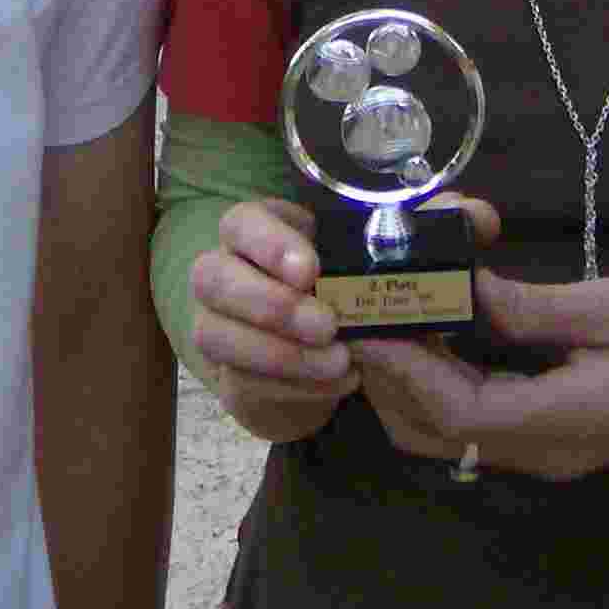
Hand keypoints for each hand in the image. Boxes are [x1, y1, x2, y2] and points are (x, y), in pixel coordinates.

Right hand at [187, 199, 359, 442]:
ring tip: (340, 360)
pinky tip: (339, 380)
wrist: (334, 351)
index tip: (310, 270)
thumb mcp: (358, 265)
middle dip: (272, 305)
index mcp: (256, 230)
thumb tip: (397, 258)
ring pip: (212, 334)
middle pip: (210, 277)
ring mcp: (216, 323)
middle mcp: (223, 270)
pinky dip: (294, 386)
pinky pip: (242, 382)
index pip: (241, 222)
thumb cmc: (347, 288)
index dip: (269, 244)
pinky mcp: (228, 374)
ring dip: (278, 353)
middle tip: (327, 325)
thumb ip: (370, 258)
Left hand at [350, 275, 608, 482]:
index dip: (406, 367)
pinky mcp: (539, 443)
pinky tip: (429, 335)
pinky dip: (431, 388)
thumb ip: (532, 307)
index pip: (460, 411)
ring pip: (440, 437)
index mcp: (562, 420)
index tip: (374, 318)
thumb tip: (463, 288)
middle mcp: (539, 450)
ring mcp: (537, 454)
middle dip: (389, 374)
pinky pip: (465, 427)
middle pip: (432, 432)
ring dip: (403, 384)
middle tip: (368, 308)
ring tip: (393, 315)